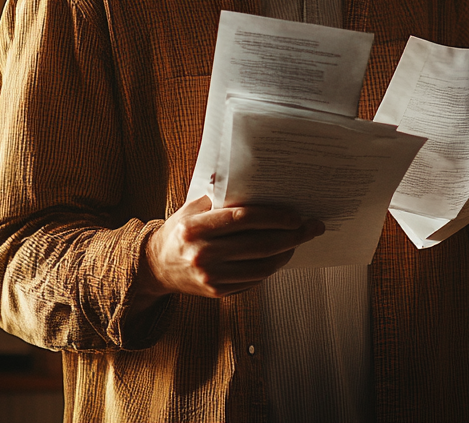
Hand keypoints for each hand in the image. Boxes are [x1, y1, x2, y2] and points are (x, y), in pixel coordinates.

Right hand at [136, 196, 324, 299]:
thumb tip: (254, 175)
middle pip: (259, 245)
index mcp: (196, 227)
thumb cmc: (182, 230)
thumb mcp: (193, 206)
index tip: (296, 215)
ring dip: (286, 253)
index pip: (243, 219)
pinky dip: (272, 267)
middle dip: (292, 236)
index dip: (274, 217)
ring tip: (298, 241)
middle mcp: (202, 254)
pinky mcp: (217, 292)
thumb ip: (220, 193)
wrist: (157, 266)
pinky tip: (280, 255)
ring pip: (262, 267)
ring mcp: (210, 276)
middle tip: (311, 227)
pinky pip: (254, 280)